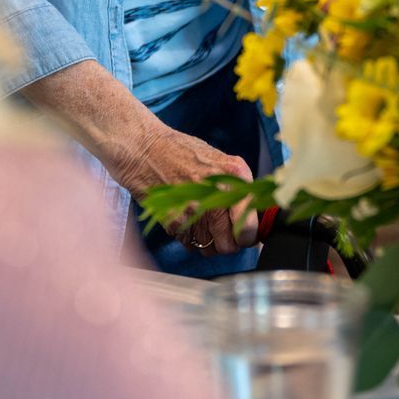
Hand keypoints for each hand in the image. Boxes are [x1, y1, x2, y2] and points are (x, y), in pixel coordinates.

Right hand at [19, 62, 259, 255]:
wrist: (143, 148)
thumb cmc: (180, 151)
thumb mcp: (218, 161)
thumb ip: (238, 187)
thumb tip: (254, 214)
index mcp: (235, 176)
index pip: (252, 227)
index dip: (250, 235)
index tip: (246, 234)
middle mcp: (217, 195)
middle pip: (233, 245)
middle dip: (229, 242)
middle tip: (222, 230)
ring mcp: (194, 211)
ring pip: (211, 249)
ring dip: (209, 242)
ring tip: (202, 223)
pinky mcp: (174, 222)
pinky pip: (190, 245)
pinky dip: (189, 238)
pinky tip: (185, 219)